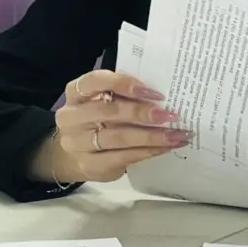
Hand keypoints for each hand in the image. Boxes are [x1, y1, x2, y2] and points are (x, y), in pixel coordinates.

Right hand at [39, 70, 186, 183]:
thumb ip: (121, 95)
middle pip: (108, 111)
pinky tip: (164, 149)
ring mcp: (77, 143)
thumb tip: (158, 95)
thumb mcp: (101, 101)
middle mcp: (71, 117)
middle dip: (142, 113)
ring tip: (176, 135)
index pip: (95, 81)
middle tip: (170, 116)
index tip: (154, 93)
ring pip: (117, 138)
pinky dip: (146, 152)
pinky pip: (121, 158)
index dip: (124, 83)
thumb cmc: (95, 120)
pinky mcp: (89, 166)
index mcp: (75, 93)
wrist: (71, 155)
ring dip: (151, 137)